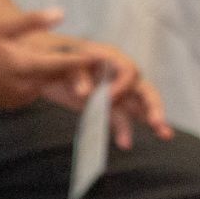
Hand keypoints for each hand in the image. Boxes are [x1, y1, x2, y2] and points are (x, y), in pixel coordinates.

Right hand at [0, 9, 101, 109]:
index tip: (101, 57)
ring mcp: (16, 98)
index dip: (81, 61)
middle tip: (94, 62)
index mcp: (22, 66)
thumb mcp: (2, 25)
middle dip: (72, 69)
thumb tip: (61, 13)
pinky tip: (37, 73)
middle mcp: (22, 86)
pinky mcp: (10, 104)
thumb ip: (32, 21)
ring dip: (53, 76)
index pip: (60, 65)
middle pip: (55, 77)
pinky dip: (37, 82)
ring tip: (73, 68)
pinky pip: (32, 92)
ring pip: (44, 85)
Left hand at [23, 33, 172, 148]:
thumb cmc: (48, 54)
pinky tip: (126, 144)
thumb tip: (85, 92)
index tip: (107, 100)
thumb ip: (74, 74)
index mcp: (107, 56)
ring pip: (137, 104)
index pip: (128, 71)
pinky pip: (119, 117)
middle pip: (142, 88)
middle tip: (158, 123)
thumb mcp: (57, 61)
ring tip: (164, 134)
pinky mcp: (103, 104)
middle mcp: (115, 72)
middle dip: (152, 105)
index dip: (122, 87)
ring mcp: (111, 89)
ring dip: (150, 118)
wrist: (35, 61)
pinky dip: (123, 130)